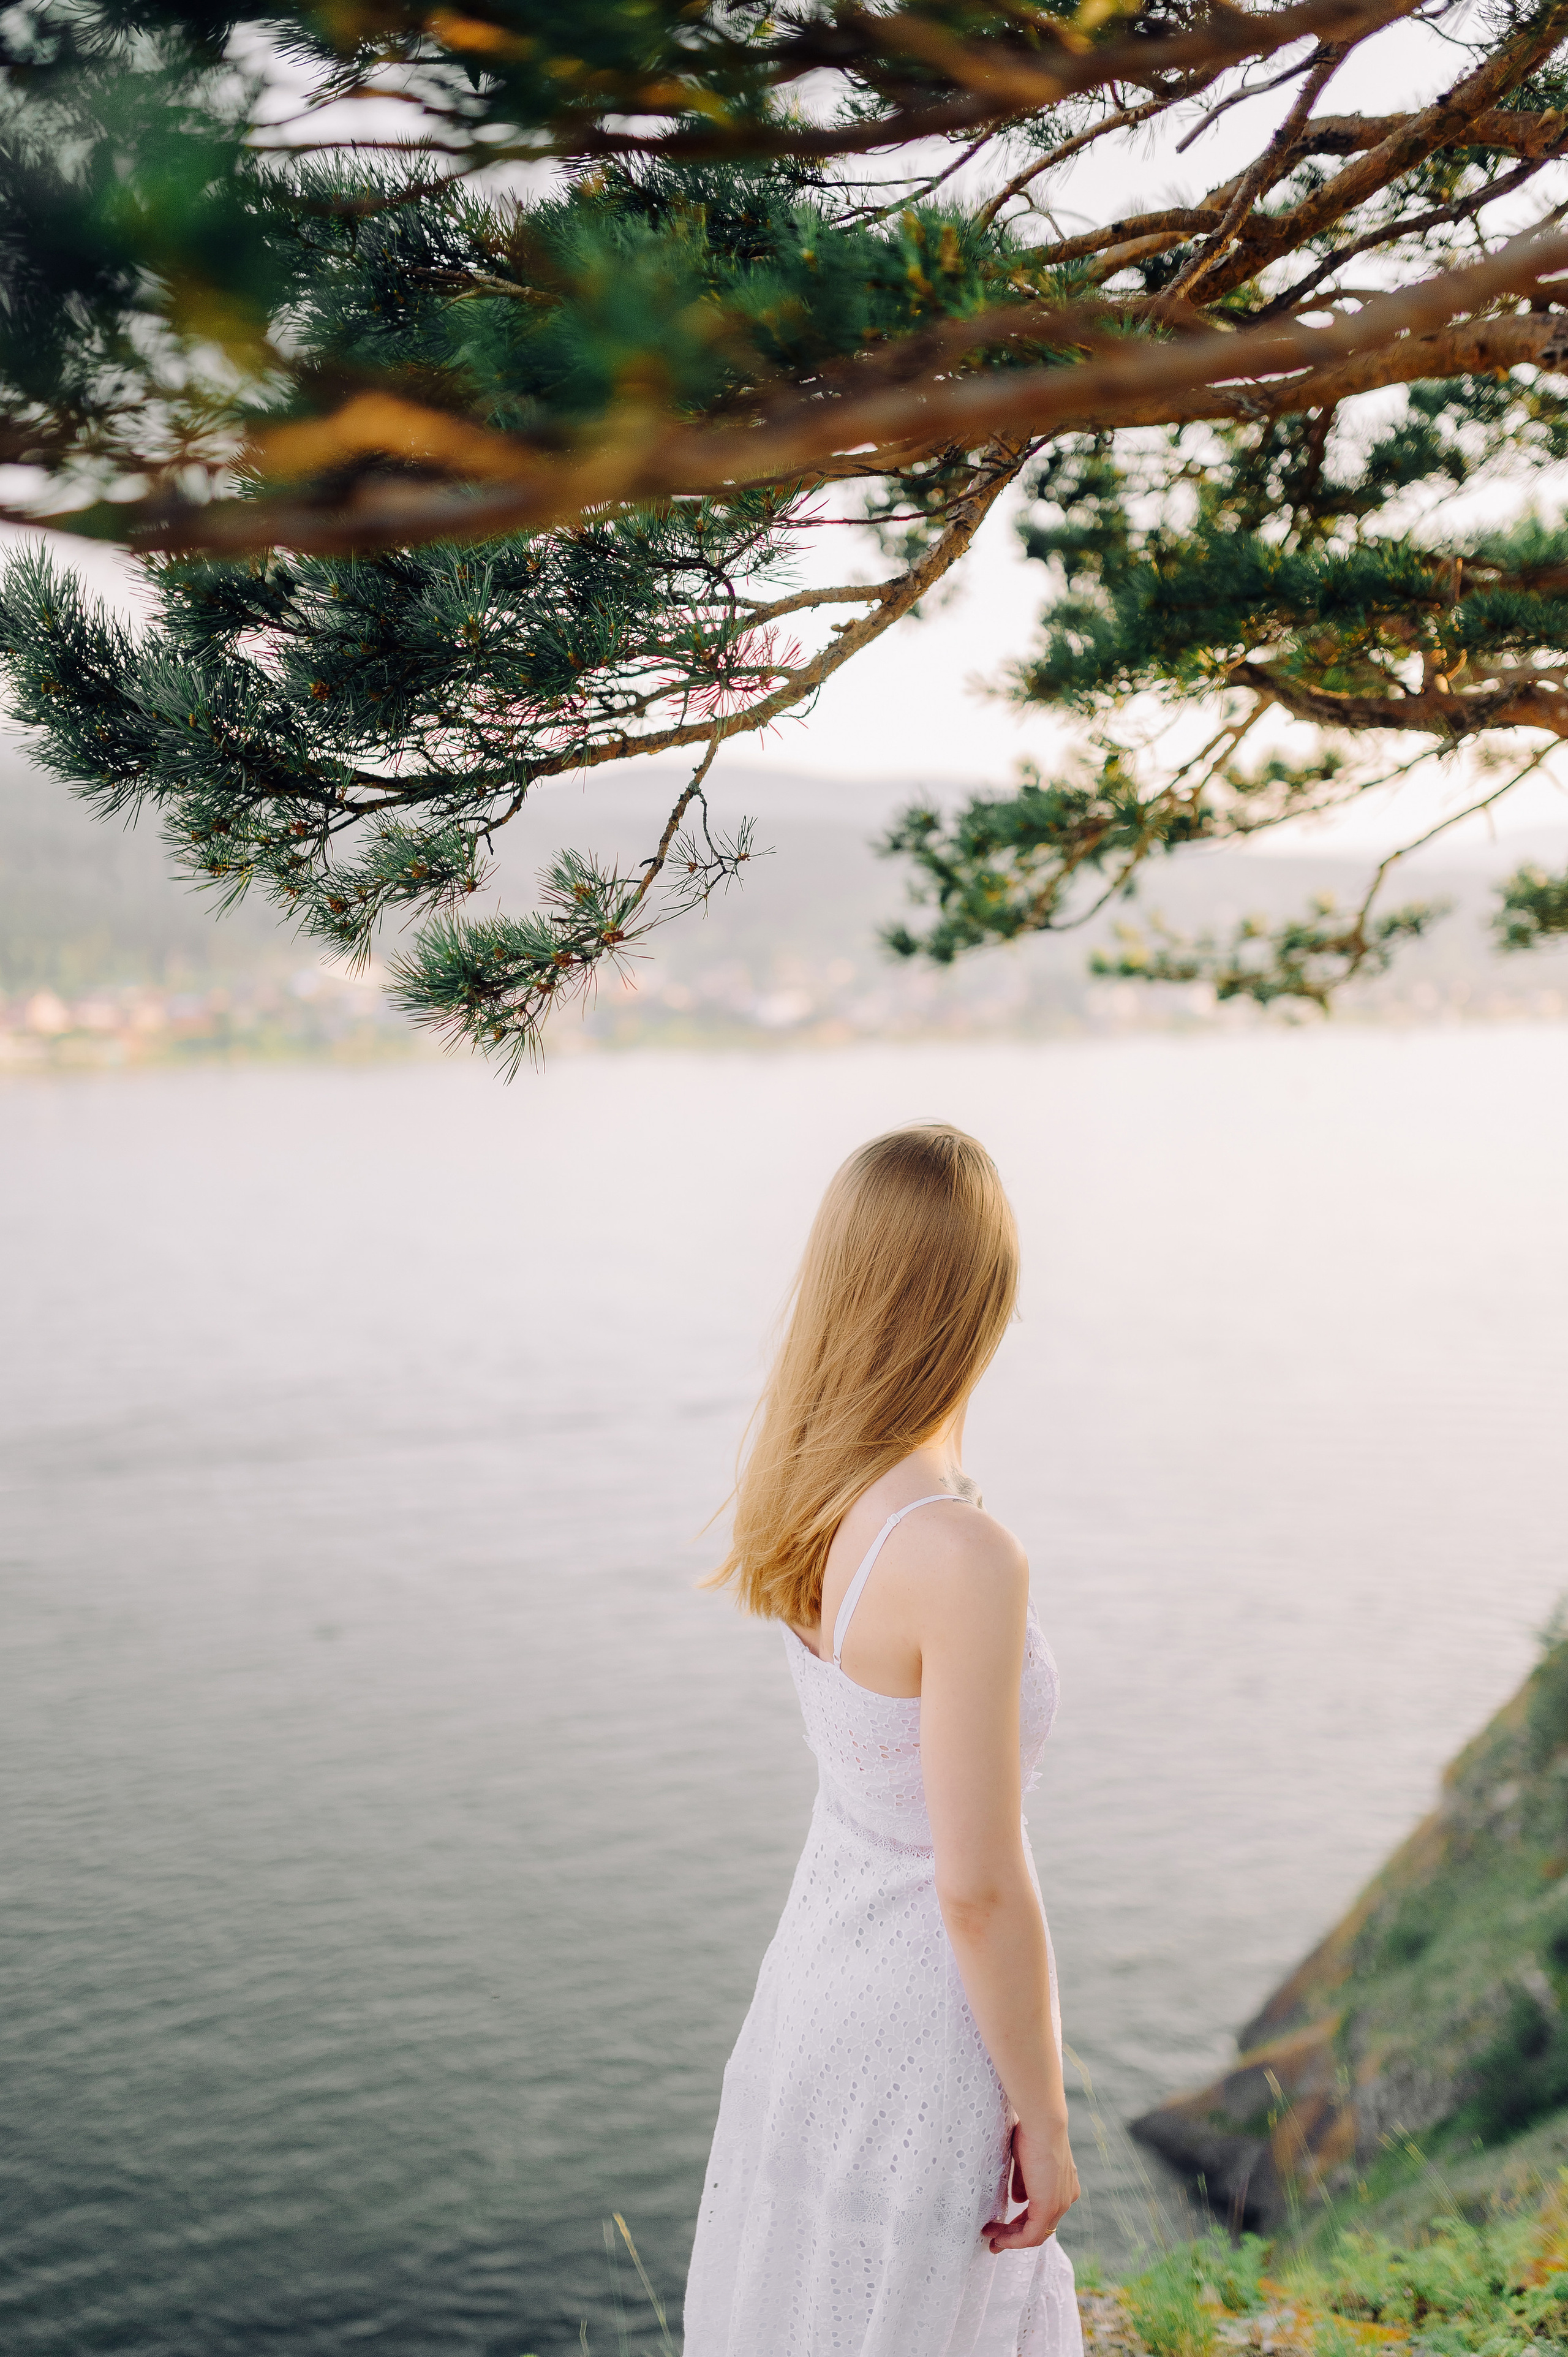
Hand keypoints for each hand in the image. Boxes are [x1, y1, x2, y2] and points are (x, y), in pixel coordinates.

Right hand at [983, 2113, 1078, 2254]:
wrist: (1042, 2123)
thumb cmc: (1031, 2132)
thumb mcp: (1026, 2161)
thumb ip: (1023, 2183)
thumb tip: (1018, 2199)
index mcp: (1064, 2187)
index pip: (1043, 2213)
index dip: (1022, 2222)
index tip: (1002, 2226)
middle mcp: (1066, 2199)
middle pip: (1039, 2228)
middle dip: (1014, 2235)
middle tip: (994, 2240)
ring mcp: (1059, 2205)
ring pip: (1035, 2234)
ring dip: (1011, 2239)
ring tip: (990, 2238)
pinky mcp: (1048, 2207)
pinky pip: (1030, 2235)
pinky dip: (1014, 2240)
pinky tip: (998, 2238)